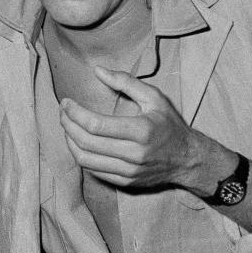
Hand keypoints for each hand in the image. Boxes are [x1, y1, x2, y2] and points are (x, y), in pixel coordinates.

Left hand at [59, 67, 204, 189]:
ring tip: (67, 126)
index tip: (66, 102)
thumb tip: (97, 70)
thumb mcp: (154, 97)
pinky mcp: (125, 182)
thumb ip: (125, 82)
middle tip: (62, 112)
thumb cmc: (170, 125)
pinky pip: (93, 171)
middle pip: (87, 142)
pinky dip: (80, 156)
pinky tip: (78, 142)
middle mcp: (134, 154)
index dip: (75, 113)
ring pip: (85, 160)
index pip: (96, 125)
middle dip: (67, 125)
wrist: (189, 159)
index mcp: (141, 131)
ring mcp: (129, 171)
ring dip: (70, 141)